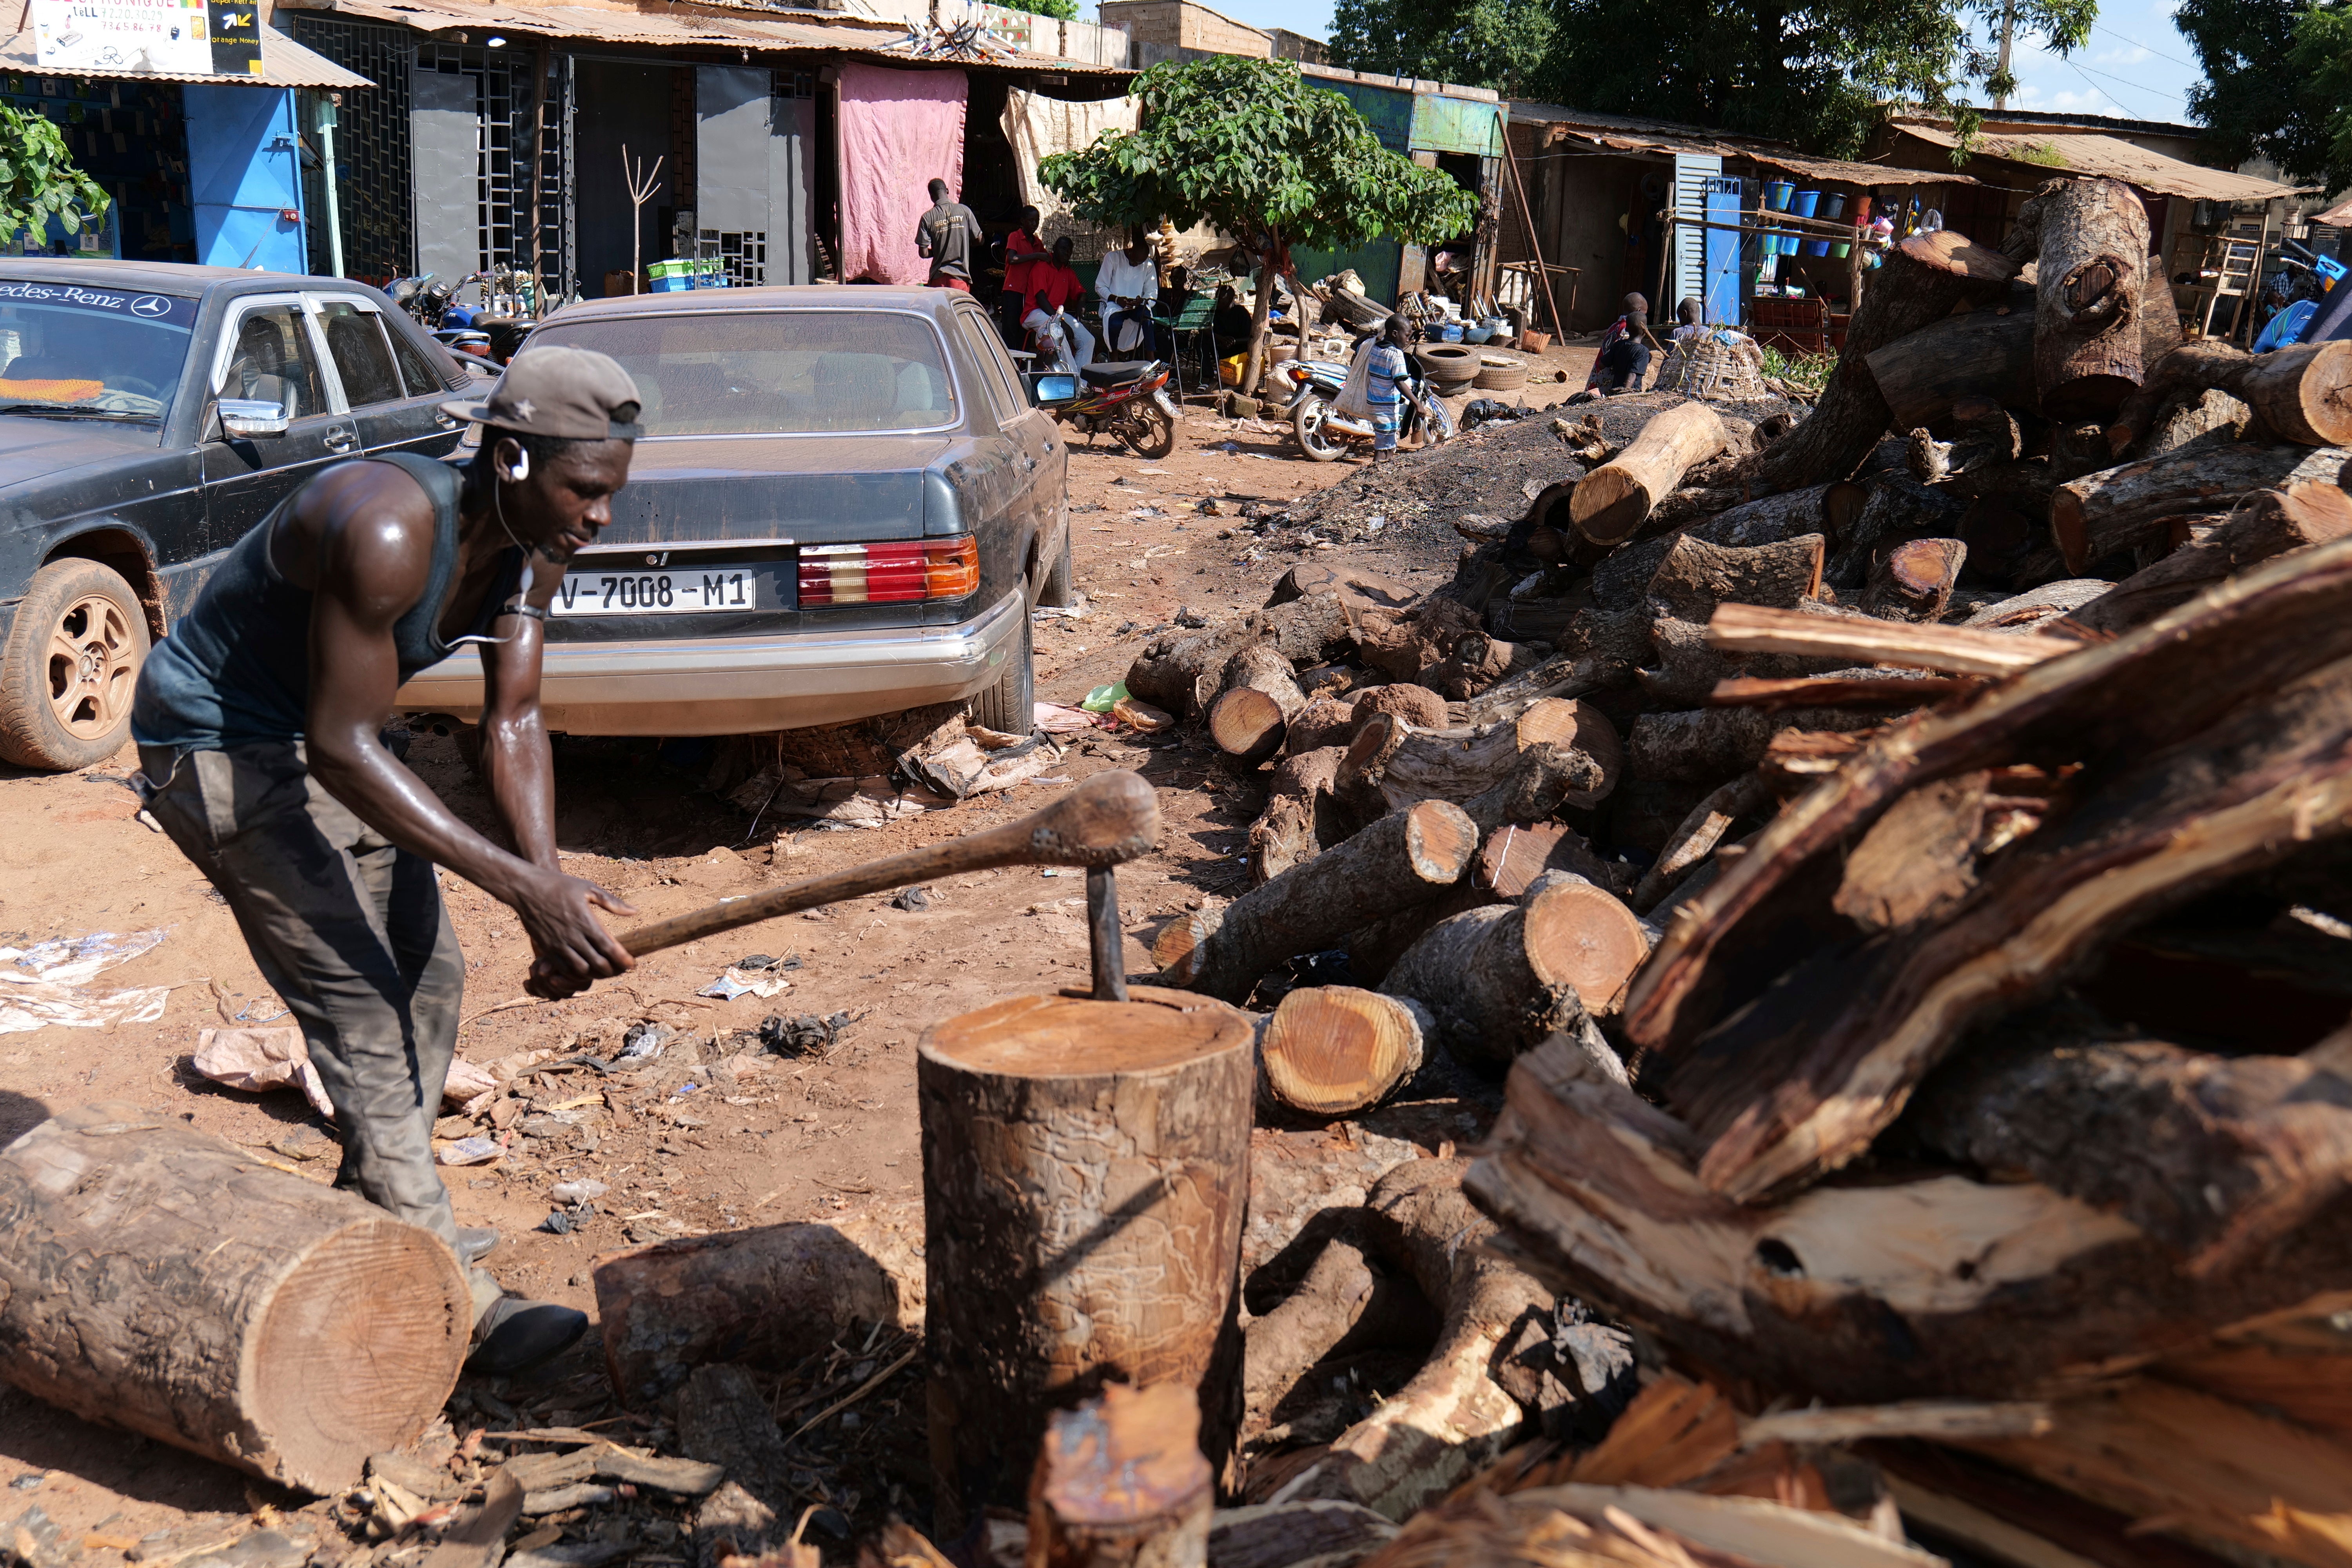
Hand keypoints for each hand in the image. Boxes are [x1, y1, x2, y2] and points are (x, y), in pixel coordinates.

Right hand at [510, 868, 637, 999]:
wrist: (526, 888)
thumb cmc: (559, 885)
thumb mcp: (588, 888)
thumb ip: (612, 902)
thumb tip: (635, 911)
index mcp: (586, 921)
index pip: (609, 948)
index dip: (623, 959)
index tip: (631, 963)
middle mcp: (573, 936)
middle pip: (597, 964)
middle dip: (612, 970)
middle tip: (620, 968)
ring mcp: (558, 944)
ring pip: (580, 970)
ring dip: (594, 974)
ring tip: (603, 970)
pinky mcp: (546, 949)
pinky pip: (563, 969)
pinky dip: (575, 973)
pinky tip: (583, 968)